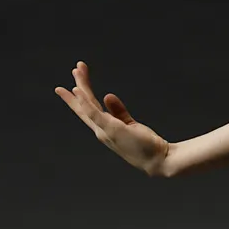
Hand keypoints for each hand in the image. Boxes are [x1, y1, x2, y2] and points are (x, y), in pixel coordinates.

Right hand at [55, 61, 173, 176]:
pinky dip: (84, 102)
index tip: (71, 85)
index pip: (88, 110)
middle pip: (85, 105)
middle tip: (76, 68)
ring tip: (77, 70)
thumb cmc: (144, 145)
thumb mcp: (129, 124)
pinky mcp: (111, 128)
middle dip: (79, 86)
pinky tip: (79, 90)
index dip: (78, 98)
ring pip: (87, 105)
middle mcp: (101, 130)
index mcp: (104, 129)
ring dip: (82, 87)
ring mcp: (104, 130)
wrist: (157, 160)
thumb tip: (107, 96)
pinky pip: (93, 113)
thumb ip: (118, 110)